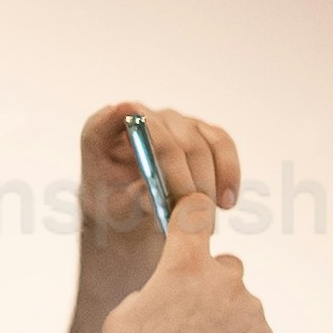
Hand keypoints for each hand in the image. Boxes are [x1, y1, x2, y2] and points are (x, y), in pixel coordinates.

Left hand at [68, 102, 241, 298]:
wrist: (138, 218)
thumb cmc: (119, 212)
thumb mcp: (115, 214)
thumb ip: (128, 201)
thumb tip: (149, 195)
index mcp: (103, 136)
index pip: (108, 120)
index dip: (115, 115)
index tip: (124, 113)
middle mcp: (139, 119)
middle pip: (167, 140)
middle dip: (184, 181)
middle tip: (191, 216)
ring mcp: (173, 122)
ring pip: (199, 144)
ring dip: (208, 183)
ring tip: (208, 218)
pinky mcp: (201, 131)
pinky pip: (222, 144)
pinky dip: (229, 173)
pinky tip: (226, 201)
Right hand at [102, 176, 273, 332]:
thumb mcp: (122, 318)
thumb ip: (145, 294)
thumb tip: (156, 296)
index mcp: (183, 266)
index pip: (194, 213)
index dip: (194, 208)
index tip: (195, 210)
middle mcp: (223, 279)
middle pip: (223, 266)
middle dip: (210, 283)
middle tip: (191, 315)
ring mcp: (249, 308)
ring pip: (240, 303)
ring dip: (225, 319)